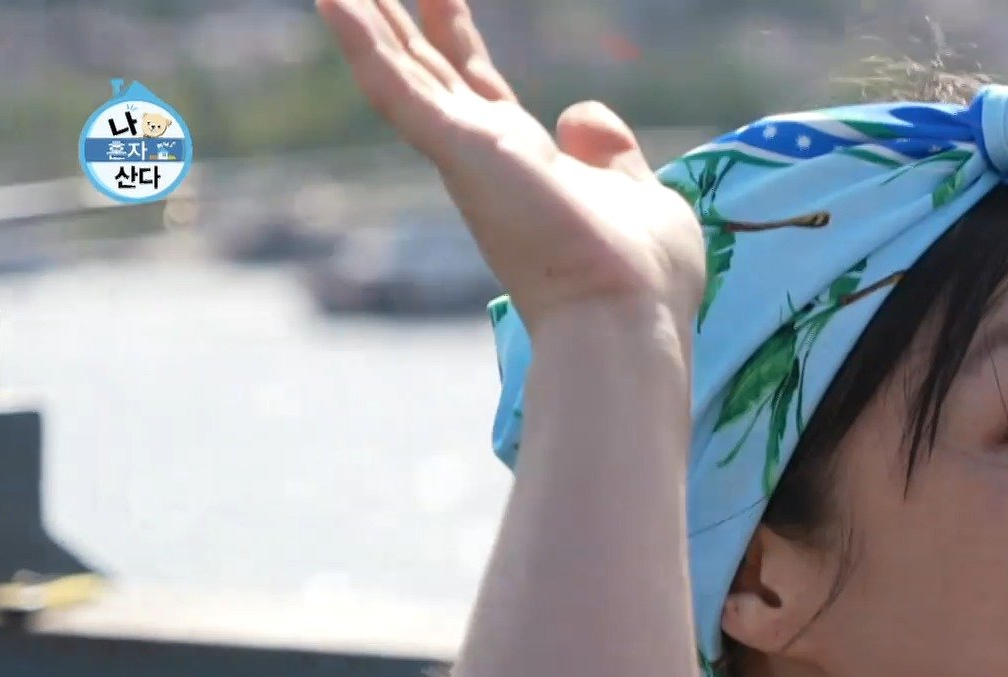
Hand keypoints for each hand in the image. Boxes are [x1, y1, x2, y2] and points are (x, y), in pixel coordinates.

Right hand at [316, 0, 704, 333]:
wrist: (629, 317)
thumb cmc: (644, 277)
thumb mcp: (640, 194)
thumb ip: (611, 154)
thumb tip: (581, 113)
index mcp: (528, 162)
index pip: (481, 87)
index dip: (458, 39)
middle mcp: (487, 156)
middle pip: (431, 71)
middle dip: (402, 22)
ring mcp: (468, 154)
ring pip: (402, 72)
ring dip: (367, 22)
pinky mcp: (459, 150)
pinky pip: (398, 88)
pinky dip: (362, 43)